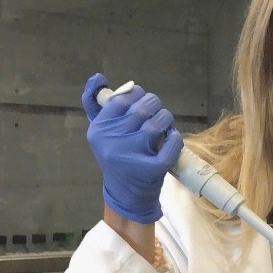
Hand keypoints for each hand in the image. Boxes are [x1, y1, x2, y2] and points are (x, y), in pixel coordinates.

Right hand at [83, 73, 183, 222]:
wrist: (125, 194)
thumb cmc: (116, 157)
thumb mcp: (101, 132)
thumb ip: (96, 105)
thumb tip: (97, 77)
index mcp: (99, 128)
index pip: (122, 98)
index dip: (137, 95)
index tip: (141, 102)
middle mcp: (113, 140)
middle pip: (143, 106)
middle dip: (155, 106)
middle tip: (156, 115)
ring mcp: (132, 154)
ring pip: (159, 121)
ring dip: (166, 120)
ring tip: (163, 128)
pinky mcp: (152, 168)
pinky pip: (172, 143)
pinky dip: (176, 138)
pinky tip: (171, 140)